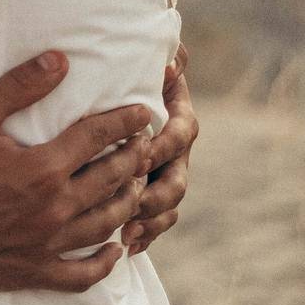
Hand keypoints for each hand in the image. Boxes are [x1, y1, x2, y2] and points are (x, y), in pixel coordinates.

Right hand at [0, 54, 153, 292]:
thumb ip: (21, 84)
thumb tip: (61, 59)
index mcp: (43, 168)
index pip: (97, 137)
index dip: (124, 121)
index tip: (144, 111)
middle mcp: (52, 210)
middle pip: (110, 181)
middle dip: (134, 159)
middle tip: (148, 145)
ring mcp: (43, 246)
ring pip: (104, 226)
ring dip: (126, 203)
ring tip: (137, 185)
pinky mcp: (29, 272)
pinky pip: (81, 276)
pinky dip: (105, 264)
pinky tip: (116, 250)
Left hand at [122, 46, 195, 255]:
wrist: (124, 90)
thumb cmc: (132, 68)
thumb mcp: (147, 57)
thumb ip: (166, 56)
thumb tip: (170, 63)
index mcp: (179, 117)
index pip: (181, 134)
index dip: (163, 145)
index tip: (140, 152)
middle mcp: (176, 151)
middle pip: (178, 179)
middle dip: (157, 195)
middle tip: (132, 202)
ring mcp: (166, 175)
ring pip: (169, 205)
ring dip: (151, 221)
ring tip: (128, 234)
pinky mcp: (151, 193)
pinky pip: (157, 221)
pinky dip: (146, 235)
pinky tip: (129, 247)